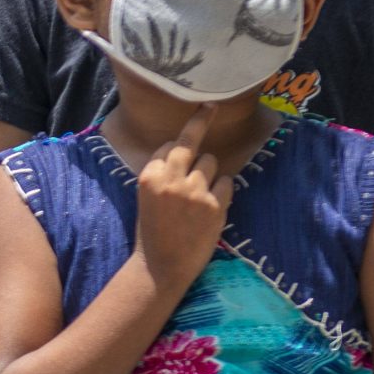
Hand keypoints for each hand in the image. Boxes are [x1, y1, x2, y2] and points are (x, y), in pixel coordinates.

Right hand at [134, 108, 235, 287]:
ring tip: (201, 193)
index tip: (182, 141)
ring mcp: (194, 191)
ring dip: (210, 171)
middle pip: (190, 143)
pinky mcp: (214, 205)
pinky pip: (227, 182)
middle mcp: (171, 178)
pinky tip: (213, 203)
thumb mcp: (146, 197)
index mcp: (149, 176)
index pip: (168, 147)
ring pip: (211, 161)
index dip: (175, 152)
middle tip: (210, 106)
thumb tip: (182, 150)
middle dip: (200, 121)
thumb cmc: (152, 231)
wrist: (162, 266)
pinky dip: (223, 189)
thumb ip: (162, 174)